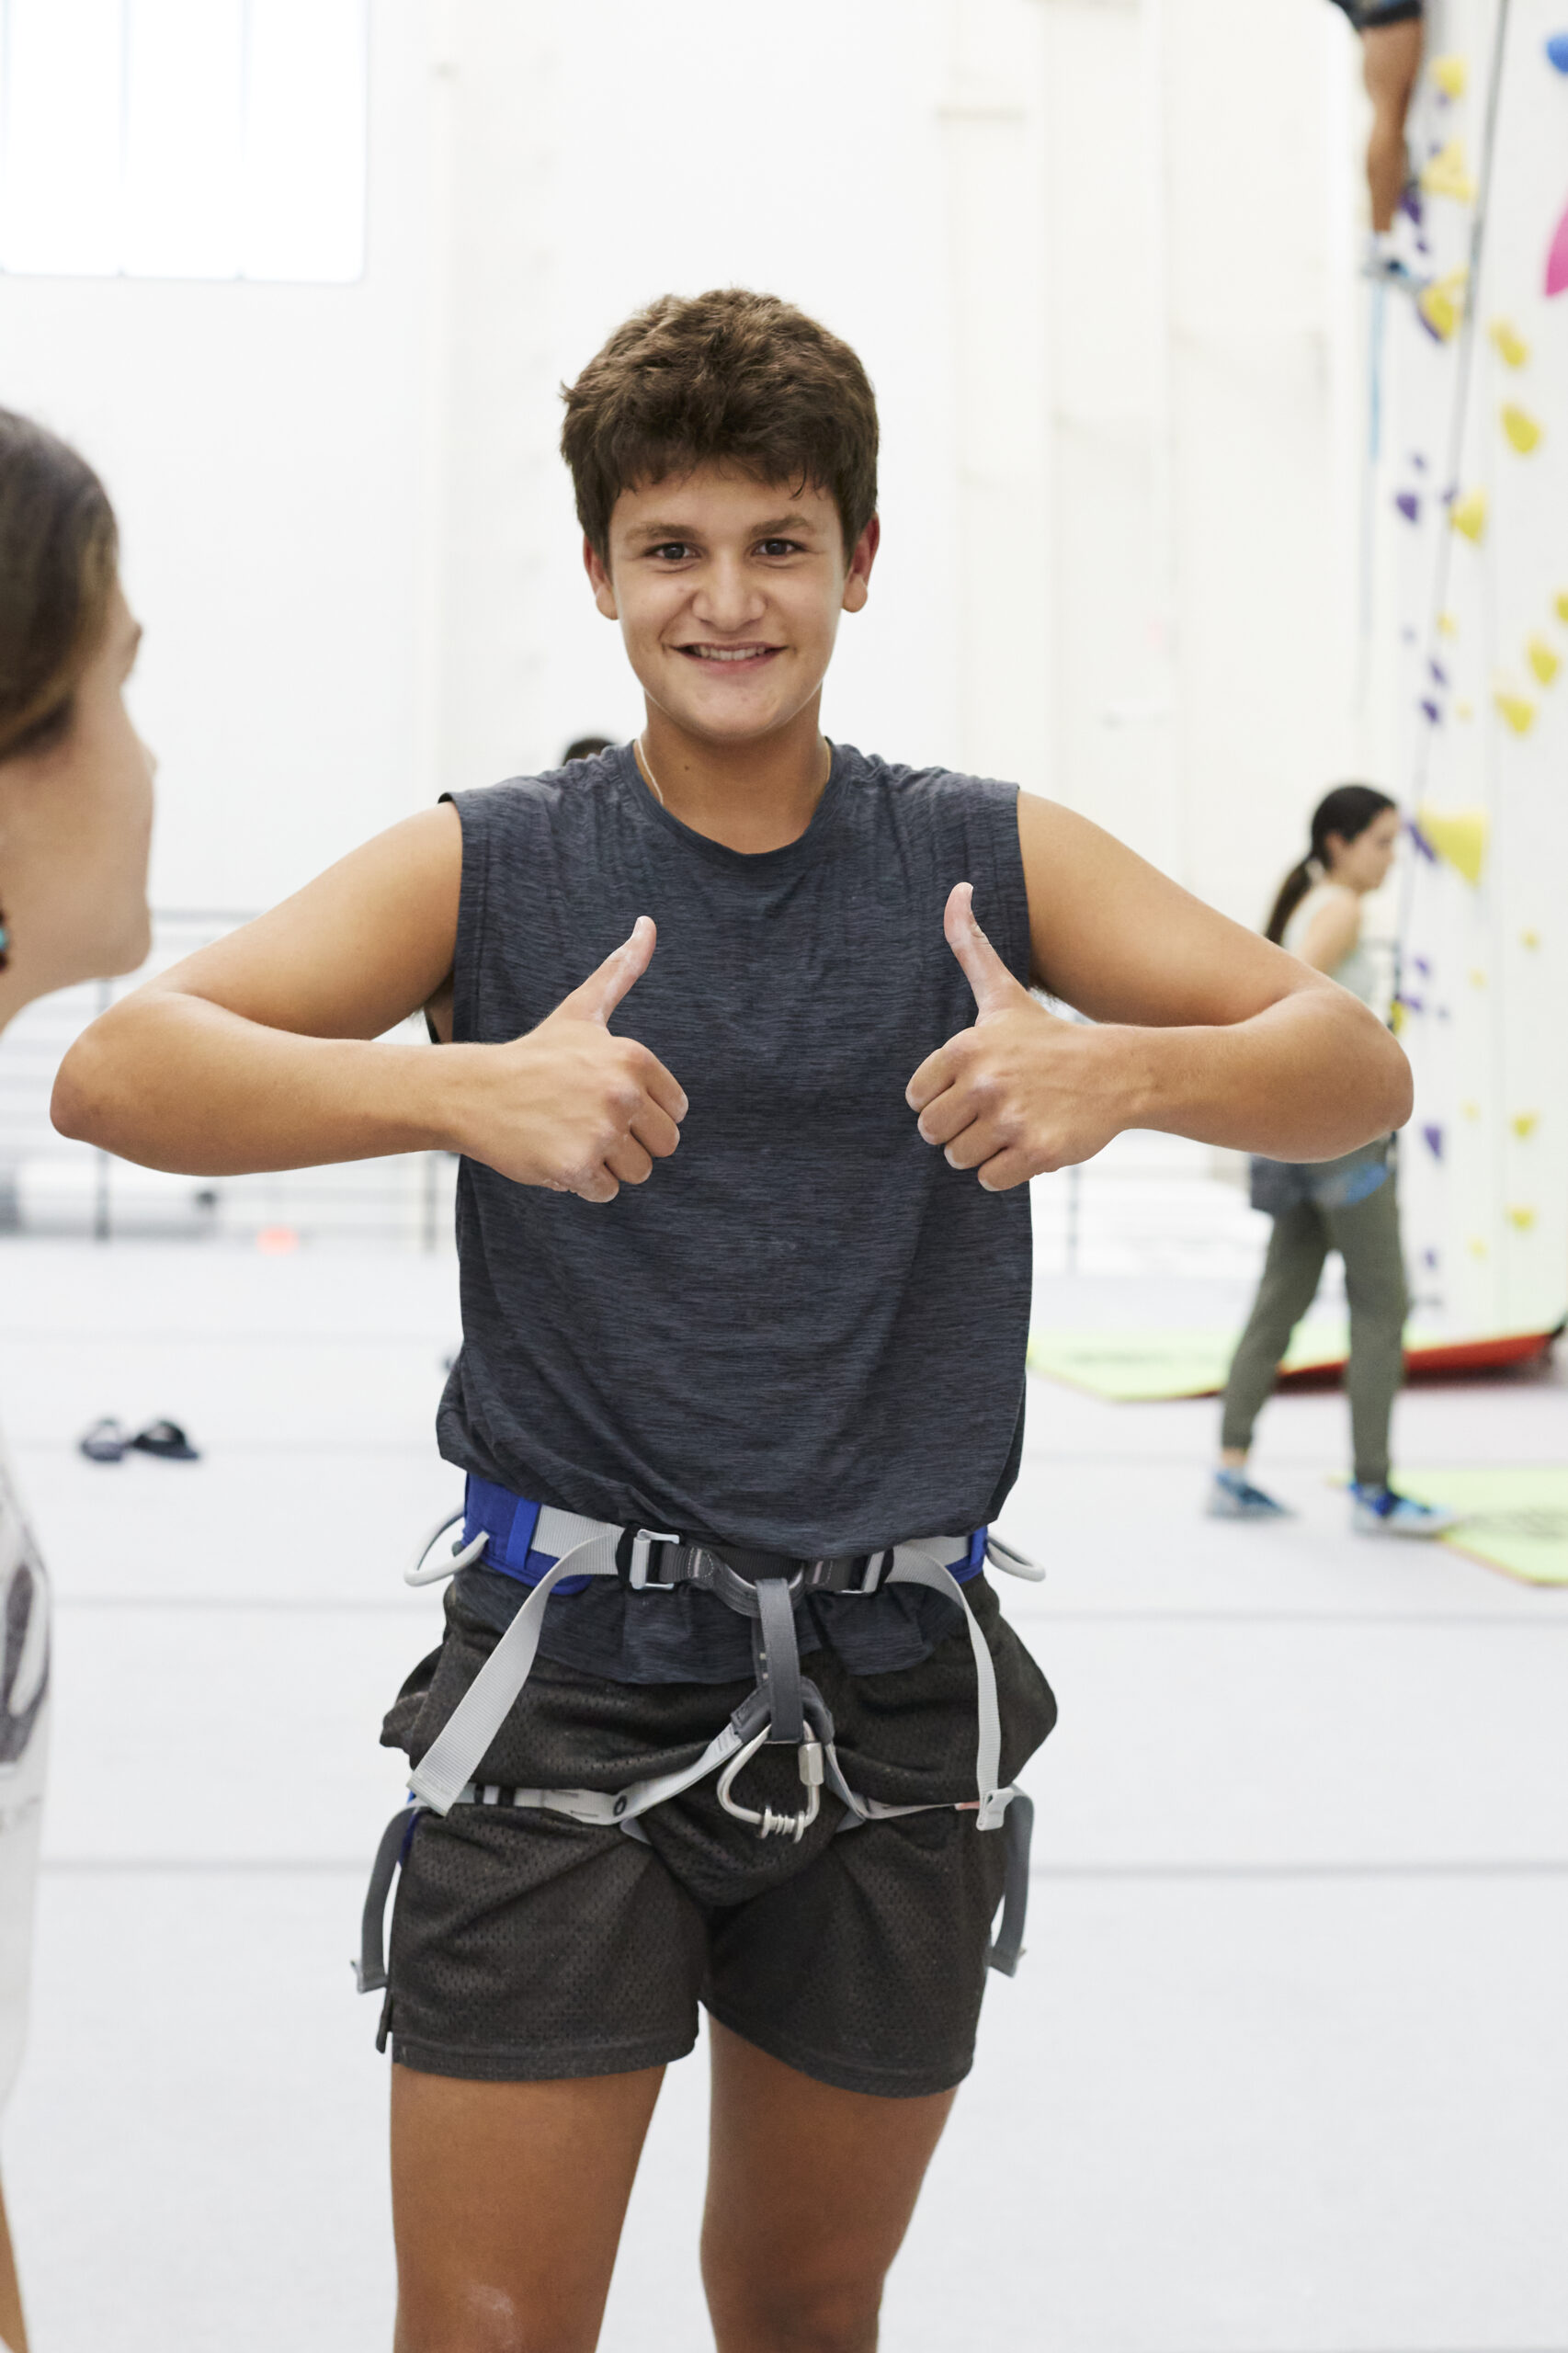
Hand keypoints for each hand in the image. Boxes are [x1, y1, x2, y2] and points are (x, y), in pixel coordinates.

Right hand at [445, 917, 686, 1200]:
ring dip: (606, 1164)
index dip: (642, 1113)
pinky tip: (553, 1154)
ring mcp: (600, 1132)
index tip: (603, 1098)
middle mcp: (622, 1094)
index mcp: (634, 1059)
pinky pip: (606, 1193)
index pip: (676, 1113)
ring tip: (569, 1136)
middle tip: (586, 1122)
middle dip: (629, 1143)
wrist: (474, 1092)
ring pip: (637, 1173)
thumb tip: (649, 923)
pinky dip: (581, 1183)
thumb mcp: (583, 1010)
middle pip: (663, 1147)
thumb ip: (621, 971)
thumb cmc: (534, 1055)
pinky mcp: (577, 1166)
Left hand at [905, 883, 1135, 1191]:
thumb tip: (957, 888)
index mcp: (965, 1048)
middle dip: (963, 1128)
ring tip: (1018, 1122)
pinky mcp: (1035, 1152)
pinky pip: (990, 1180)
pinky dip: (1009, 1169)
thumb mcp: (1003, 992)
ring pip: (960, 1160)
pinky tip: (1033, 1140)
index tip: (977, 1085)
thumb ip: (969, 945)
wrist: (1118, 1071)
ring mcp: (1010, 1119)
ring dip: (986, 1150)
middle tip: (998, 1108)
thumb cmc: (1050, 1036)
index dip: (945, 1098)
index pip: (917, 1099)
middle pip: (935, 1134)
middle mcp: (984, 1083)